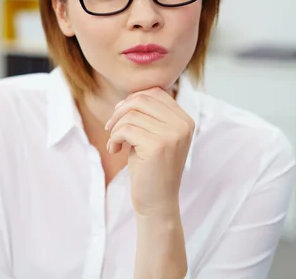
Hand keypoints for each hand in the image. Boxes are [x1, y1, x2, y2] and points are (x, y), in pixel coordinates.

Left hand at [105, 87, 193, 216]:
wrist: (157, 202)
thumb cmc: (150, 168)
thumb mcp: (153, 136)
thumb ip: (149, 115)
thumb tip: (130, 96)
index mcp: (185, 120)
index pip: (156, 93)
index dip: (133, 100)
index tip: (120, 116)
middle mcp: (182, 125)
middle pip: (142, 100)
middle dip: (120, 112)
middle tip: (110, 128)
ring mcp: (172, 135)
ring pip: (131, 115)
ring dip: (115, 128)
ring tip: (115, 144)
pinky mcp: (157, 146)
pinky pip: (126, 129)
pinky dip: (115, 138)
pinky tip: (115, 150)